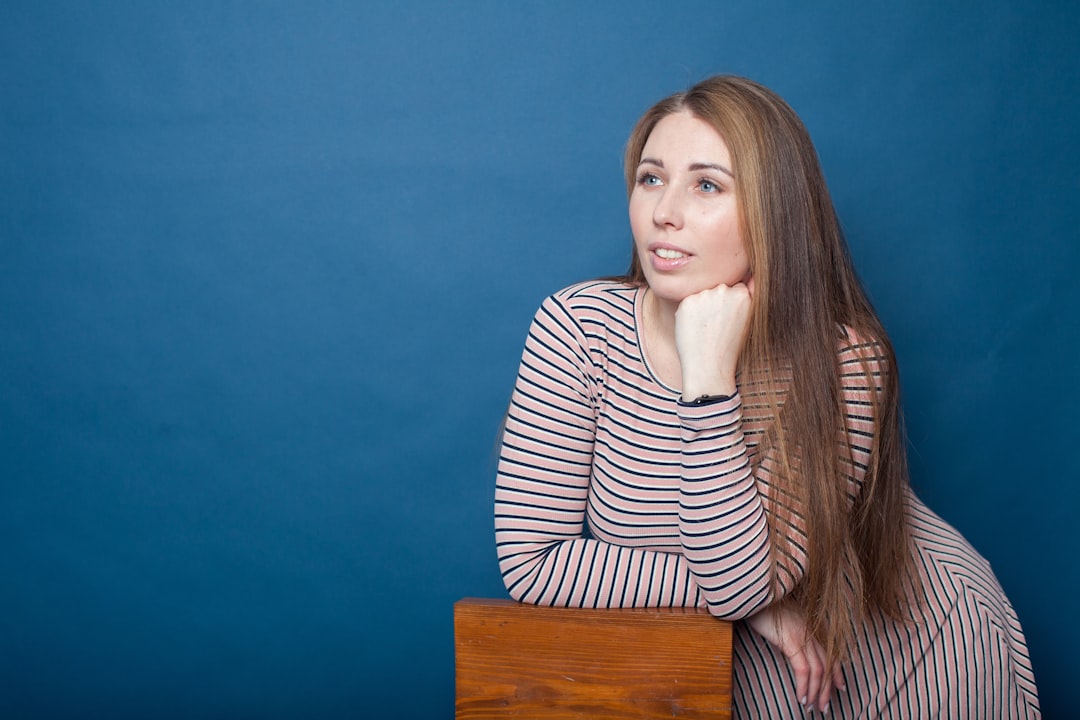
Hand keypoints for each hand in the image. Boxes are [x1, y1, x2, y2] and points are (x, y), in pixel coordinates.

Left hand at [674, 277, 752, 399]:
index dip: (730, 305)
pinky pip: (688, 303)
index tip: (727, 320)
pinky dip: (689, 313)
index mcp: (743, 295)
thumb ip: (747, 297)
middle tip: (716, 327)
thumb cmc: (729, 348)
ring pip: (703, 295)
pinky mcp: (687, 301)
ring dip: (702, 307)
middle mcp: (724, 291)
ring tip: (706, 330)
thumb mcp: (747, 321)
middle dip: (716, 304)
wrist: (709, 366)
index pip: (736, 288)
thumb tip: (749, 275)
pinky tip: (695, 330)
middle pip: (719, 290)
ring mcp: (704, 295)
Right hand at [747, 602, 843, 713]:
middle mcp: (810, 630)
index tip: (840, 687)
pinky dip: (804, 686)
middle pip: (827, 665)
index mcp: (809, 624)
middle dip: (827, 690)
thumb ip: (789, 629)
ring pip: (818, 671)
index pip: (830, 652)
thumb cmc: (760, 604)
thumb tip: (788, 644)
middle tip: (824, 707)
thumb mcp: (780, 617)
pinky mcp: (790, 640)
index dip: (837, 672)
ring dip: (816, 692)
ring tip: (811, 707)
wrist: (751, 590)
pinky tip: (800, 697)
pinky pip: (803, 670)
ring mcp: (802, 635)